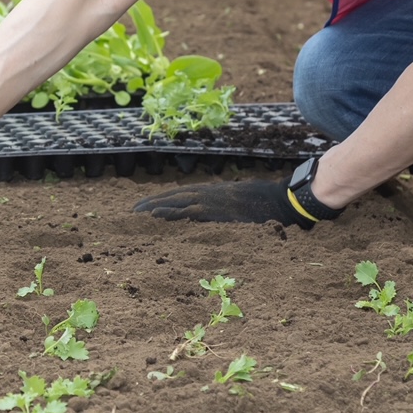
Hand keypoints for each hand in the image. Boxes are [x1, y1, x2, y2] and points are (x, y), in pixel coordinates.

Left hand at [132, 178, 314, 227]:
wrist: (281, 201)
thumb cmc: (266, 203)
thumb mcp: (241, 203)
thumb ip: (226, 208)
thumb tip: (218, 219)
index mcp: (213, 193)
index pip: (181, 195)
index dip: (162, 200)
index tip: (146, 206)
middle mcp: (207, 195)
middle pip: (172, 198)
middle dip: (151, 205)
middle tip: (131, 213)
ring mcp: (209, 202)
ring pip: (174, 204)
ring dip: (153, 209)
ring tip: (135, 216)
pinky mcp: (213, 212)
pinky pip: (185, 213)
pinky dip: (168, 214)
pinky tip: (153, 218)